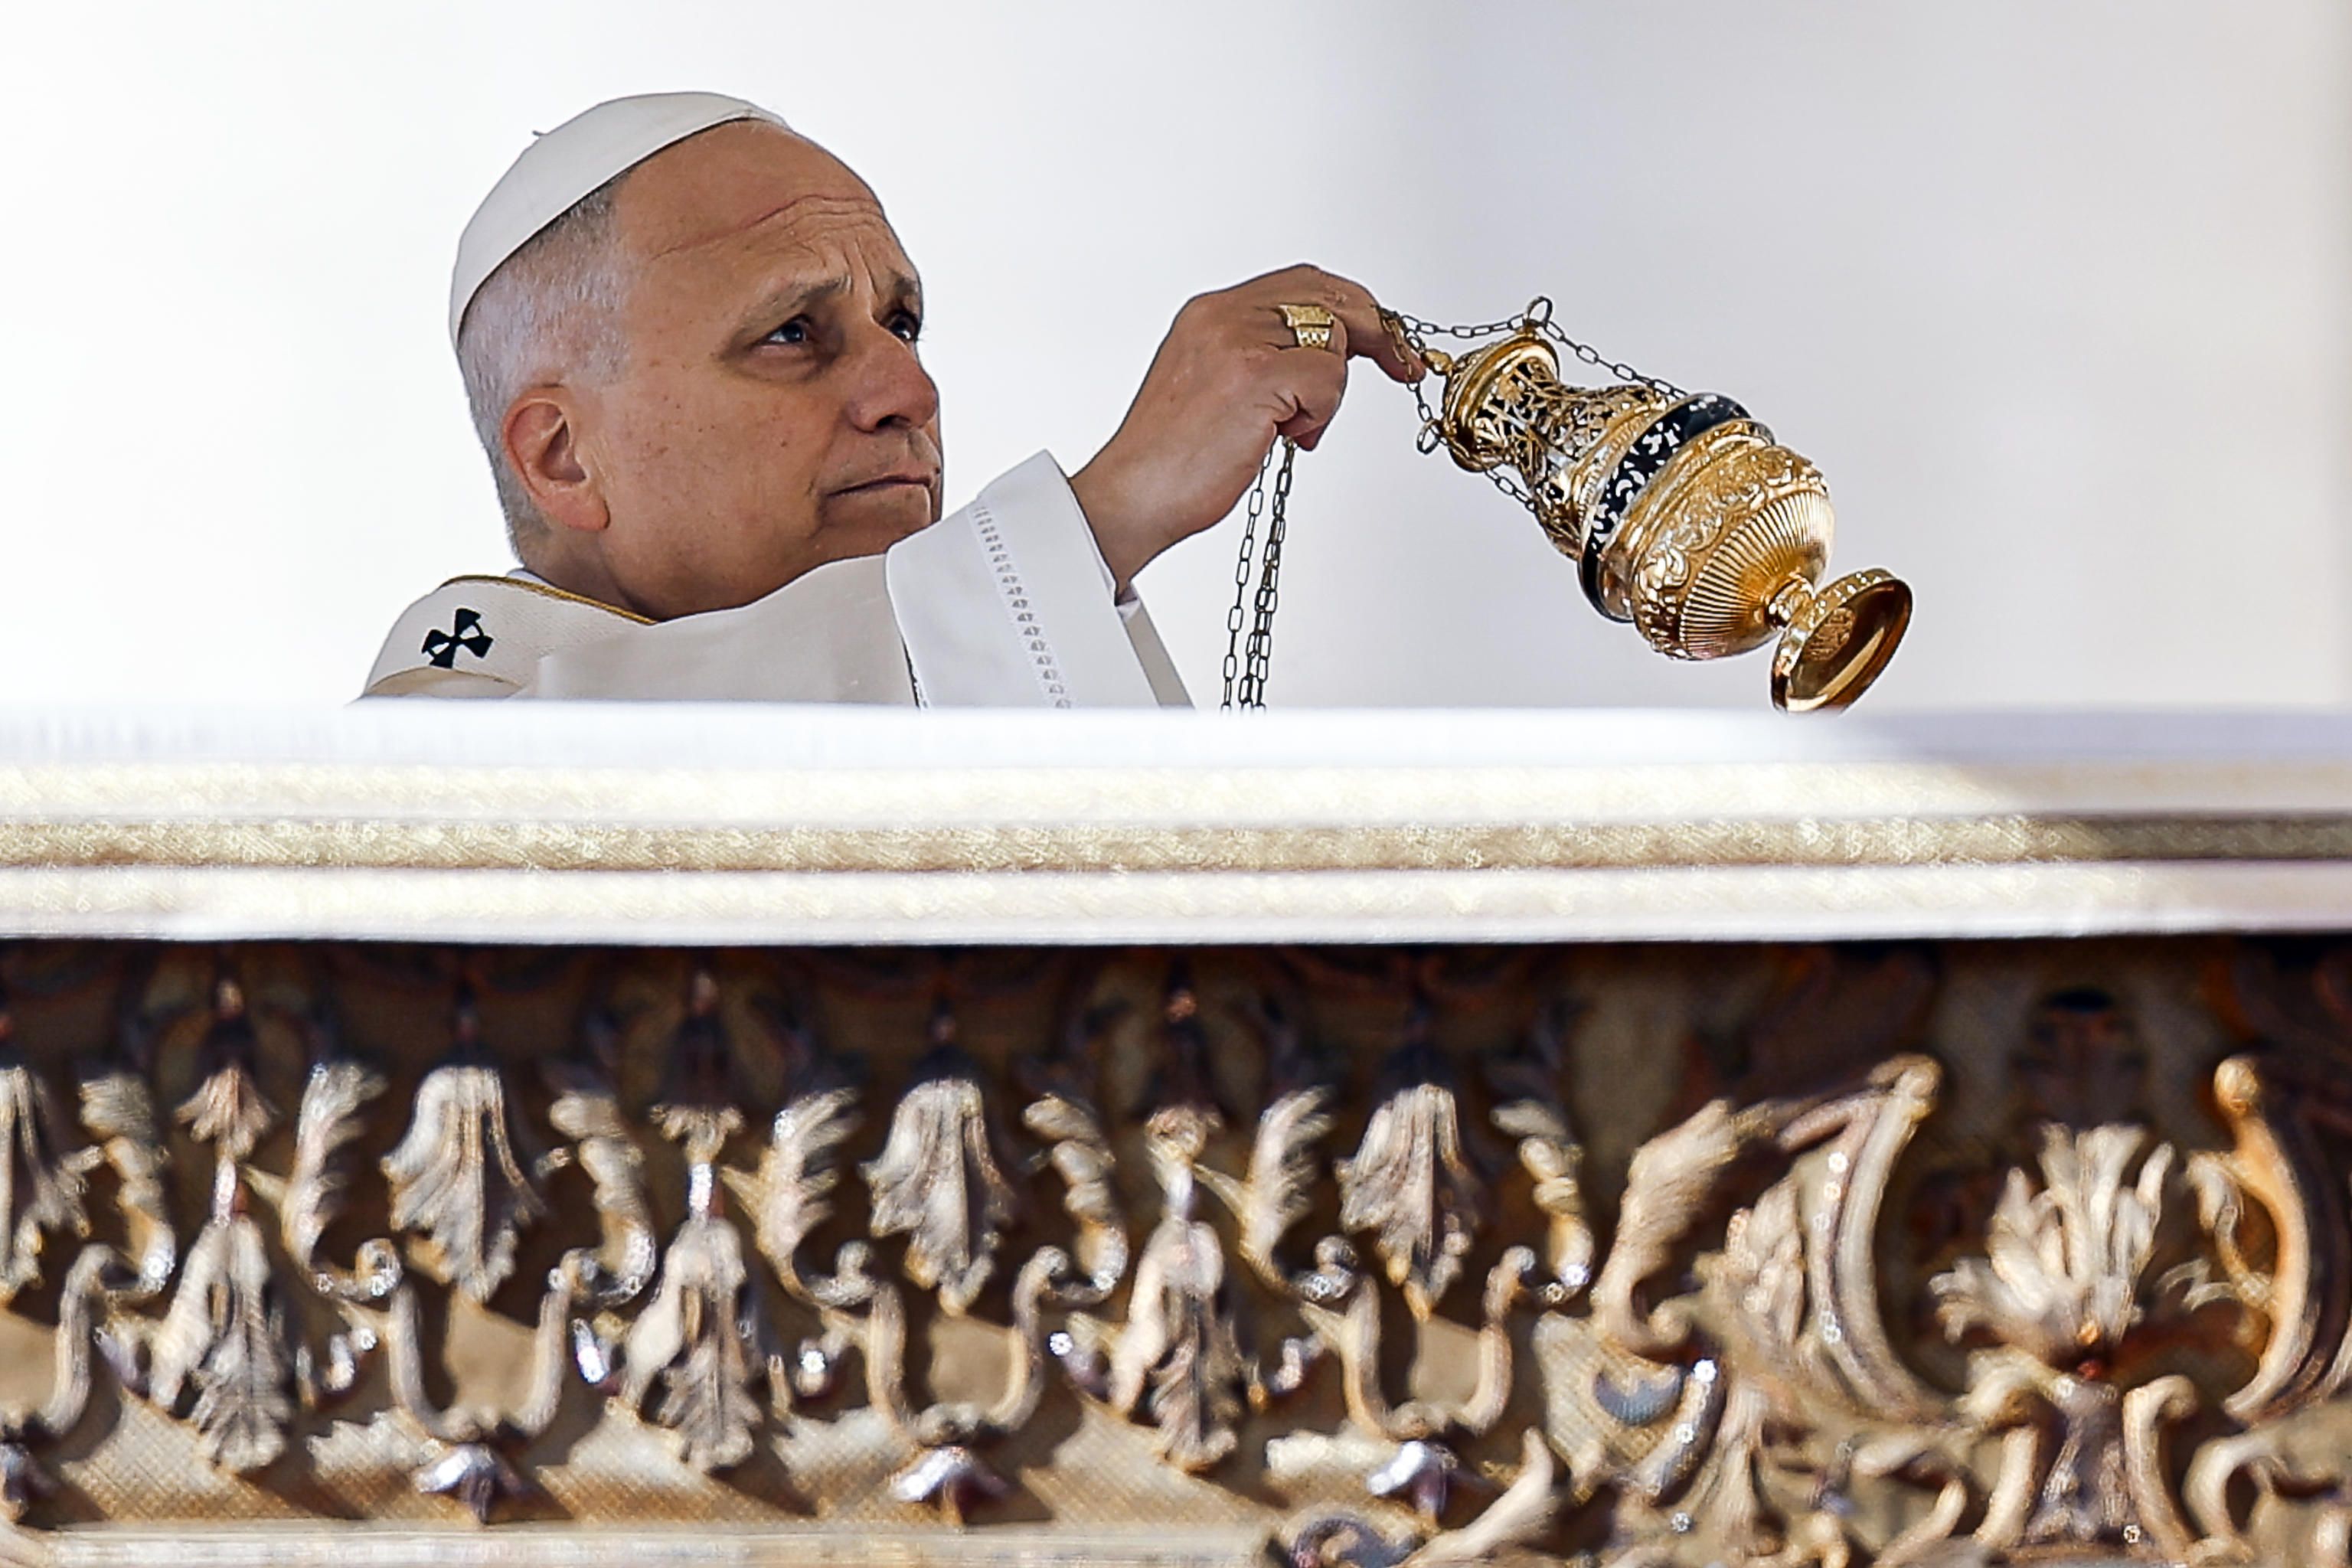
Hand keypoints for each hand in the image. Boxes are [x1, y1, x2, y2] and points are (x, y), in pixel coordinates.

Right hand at [1069, 264, 1423, 592]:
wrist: (1133, 496)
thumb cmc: (1171, 459)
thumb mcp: (1212, 385)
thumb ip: (1258, 357)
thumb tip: (1324, 355)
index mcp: (1209, 313)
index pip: (1301, 283)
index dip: (1351, 306)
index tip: (1379, 339)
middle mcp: (1222, 315)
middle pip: (1328, 298)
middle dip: (1375, 332)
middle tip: (1401, 365)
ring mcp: (1237, 342)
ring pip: (1332, 341)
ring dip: (1328, 393)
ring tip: (1290, 429)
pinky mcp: (1254, 376)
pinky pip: (1327, 380)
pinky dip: (1321, 414)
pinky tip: (1287, 438)